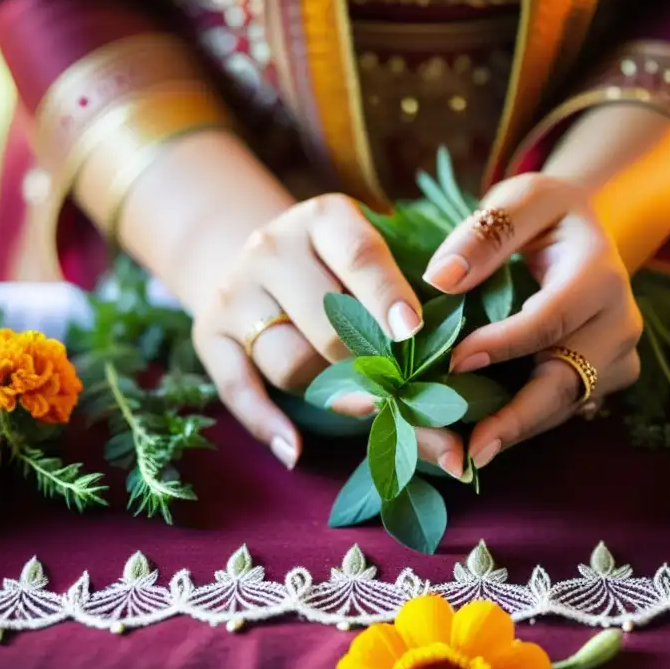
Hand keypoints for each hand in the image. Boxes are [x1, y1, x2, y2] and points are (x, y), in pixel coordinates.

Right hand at [191, 194, 424, 469]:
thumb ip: (407, 292)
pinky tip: (295, 449)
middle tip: (407, 396)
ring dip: (334, 395)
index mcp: (324, 219)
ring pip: (290, 362)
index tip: (412, 333)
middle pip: (327, 324)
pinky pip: (237, 388)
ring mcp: (236, 293)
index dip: (387, 296)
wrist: (257, 254)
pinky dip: (266, 422)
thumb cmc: (339, 262)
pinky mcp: (210, 334)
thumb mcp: (370, 253)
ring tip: (371, 411)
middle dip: (371, 367)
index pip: (359, 256)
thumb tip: (459, 362)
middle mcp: (273, 249)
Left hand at [422, 172, 642, 474]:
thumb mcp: (518, 201)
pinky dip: (525, 424)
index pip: (552, 319)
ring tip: (469, 454)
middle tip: (472, 448)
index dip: (505, 344)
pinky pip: (564, 408)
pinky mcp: (605, 378)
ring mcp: (618, 356)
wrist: (581, 231)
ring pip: (567, 404)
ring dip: (518, 429)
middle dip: (519, 417)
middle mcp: (620, 322)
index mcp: (601, 273)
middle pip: (568, 379)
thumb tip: (441, 279)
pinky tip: (484, 438)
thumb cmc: (544, 213)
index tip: (455, 363)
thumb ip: (483, 234)